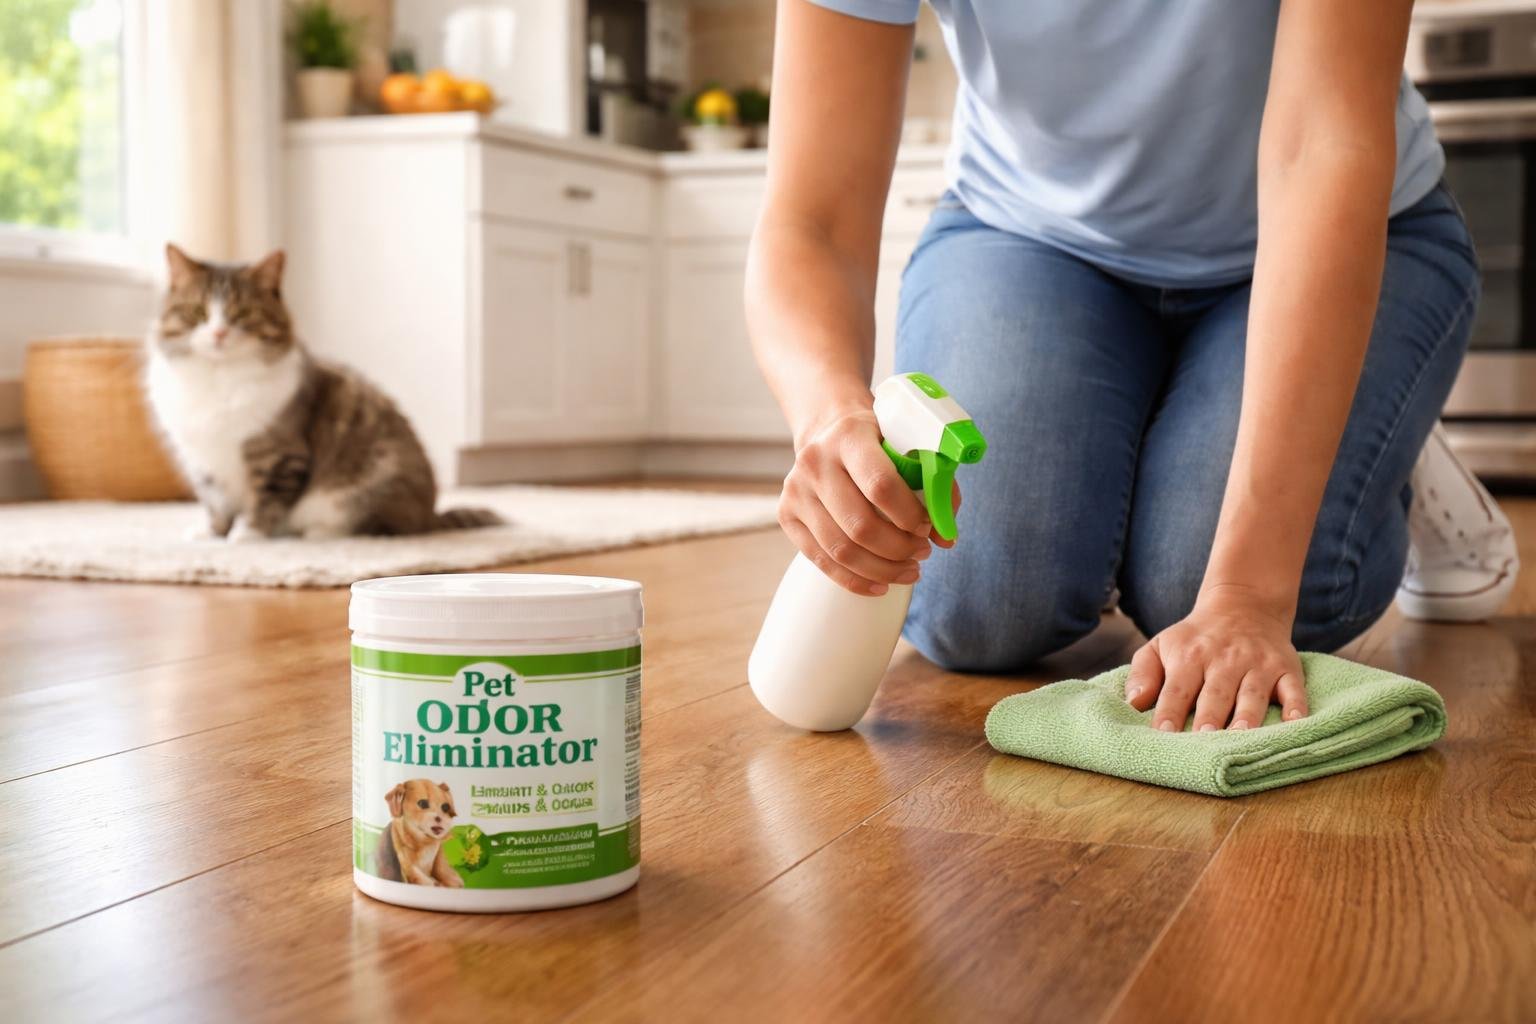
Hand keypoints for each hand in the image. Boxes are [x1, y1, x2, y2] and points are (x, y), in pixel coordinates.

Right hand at [779, 405, 952, 595]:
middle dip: (899, 549)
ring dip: (882, 570)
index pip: (880, 485)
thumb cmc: (878, 442)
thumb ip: (934, 486)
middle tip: (922, 553)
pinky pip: (821, 561)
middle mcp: (816, 463)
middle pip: (860, 525)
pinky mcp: (787, 515)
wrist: (828, 431)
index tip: (927, 527)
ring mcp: (796, 491)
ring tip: (908, 571)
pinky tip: (880, 585)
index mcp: (849, 437)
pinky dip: (855, 580)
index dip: (909, 515)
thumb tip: (946, 538)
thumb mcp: (908, 447)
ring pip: (841, 550)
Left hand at [1125, 587, 1308, 731]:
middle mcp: (1225, 659)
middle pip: (1216, 693)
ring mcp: (1258, 664)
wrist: (1242, 605)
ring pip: (1253, 693)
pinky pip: (1294, 688)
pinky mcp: (1286, 667)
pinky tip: (1295, 724)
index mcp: (1190, 657)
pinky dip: (1297, 707)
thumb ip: (1143, 673)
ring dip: (1247, 716)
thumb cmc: (1194, 640)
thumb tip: (1133, 703)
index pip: (1177, 689)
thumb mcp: (1160, 645)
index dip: (1170, 711)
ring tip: (1240, 737)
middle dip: (1209, 717)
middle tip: (1203, 741)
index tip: (1163, 734)